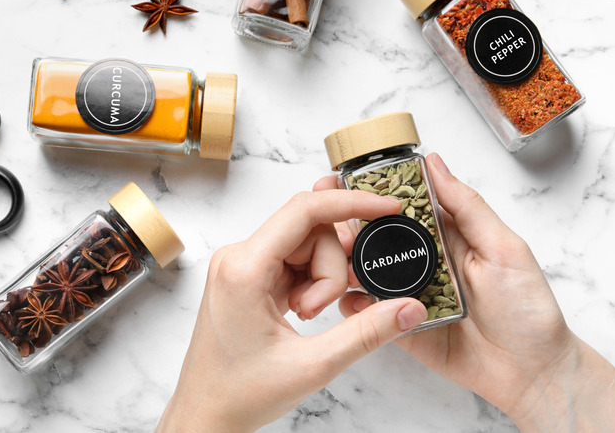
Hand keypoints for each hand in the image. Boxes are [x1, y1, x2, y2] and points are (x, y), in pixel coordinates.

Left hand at [156, 190, 428, 432]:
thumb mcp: (314, 365)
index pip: (304, 210)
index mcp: (243, 268)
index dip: (351, 203)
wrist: (206, 414)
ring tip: (306, 319)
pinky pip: (294, 261)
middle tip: (319, 312)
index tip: (387, 207)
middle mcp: (237, 257)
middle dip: (331, 269)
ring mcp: (242, 266)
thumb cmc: (239, 393)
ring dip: (321, 280)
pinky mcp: (249, 277)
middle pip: (310, 231)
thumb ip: (366, 333)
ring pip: (306, 247)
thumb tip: (407, 308)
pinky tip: (304, 313)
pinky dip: (310, 284)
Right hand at [330, 153, 614, 430]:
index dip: (371, 194)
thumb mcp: (504, 248)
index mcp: (445, 236)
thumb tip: (435, 163)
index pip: (401, 207)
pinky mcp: (400, 327)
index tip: (343, 180)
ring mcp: (409, 295)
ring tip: (332, 261)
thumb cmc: (528, 310)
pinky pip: (369, 313)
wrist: (531, 373)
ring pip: (365, 274)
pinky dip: (354, 306)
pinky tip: (347, 299)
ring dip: (345, 265)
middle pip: (375, 239)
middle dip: (348, 229)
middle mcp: (422, 262)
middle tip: (328, 226)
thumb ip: (467, 207)